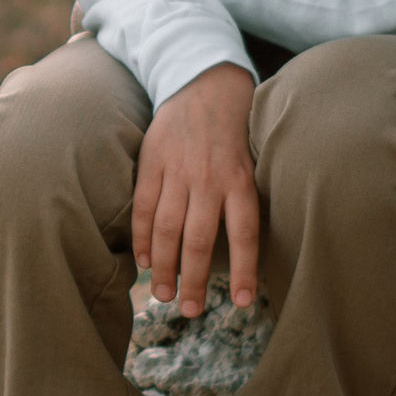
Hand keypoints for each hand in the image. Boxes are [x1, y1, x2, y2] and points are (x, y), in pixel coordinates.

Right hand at [134, 63, 259, 315]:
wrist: (204, 83)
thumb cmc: (234, 132)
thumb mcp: (253, 161)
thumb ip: (246, 199)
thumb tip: (248, 249)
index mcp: (240, 181)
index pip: (244, 234)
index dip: (242, 270)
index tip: (240, 302)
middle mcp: (210, 179)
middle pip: (199, 241)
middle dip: (193, 281)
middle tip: (189, 311)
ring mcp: (178, 171)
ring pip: (168, 229)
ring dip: (163, 267)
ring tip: (162, 295)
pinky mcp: (153, 162)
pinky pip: (145, 207)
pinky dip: (143, 237)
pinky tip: (143, 262)